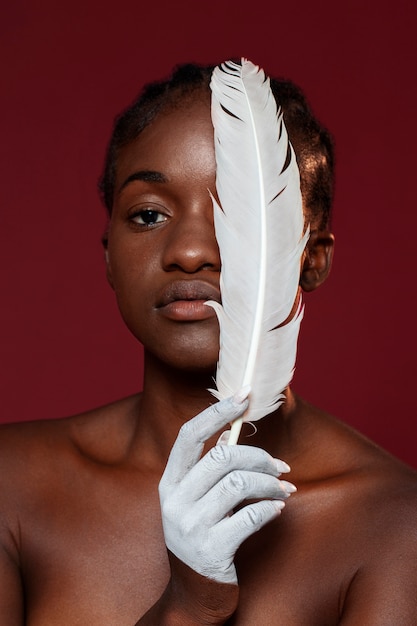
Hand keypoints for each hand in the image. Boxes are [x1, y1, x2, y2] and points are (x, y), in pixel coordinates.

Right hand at [159, 392, 294, 585]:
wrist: (192, 595)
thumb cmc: (201, 537)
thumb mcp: (195, 501)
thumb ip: (209, 469)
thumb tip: (231, 435)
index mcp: (170, 482)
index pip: (189, 435)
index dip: (217, 412)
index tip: (244, 396)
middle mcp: (175, 500)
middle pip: (221, 458)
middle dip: (259, 456)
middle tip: (281, 466)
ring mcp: (190, 526)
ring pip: (238, 484)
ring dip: (269, 483)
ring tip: (284, 489)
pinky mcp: (211, 550)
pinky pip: (249, 517)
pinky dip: (270, 508)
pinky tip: (277, 508)